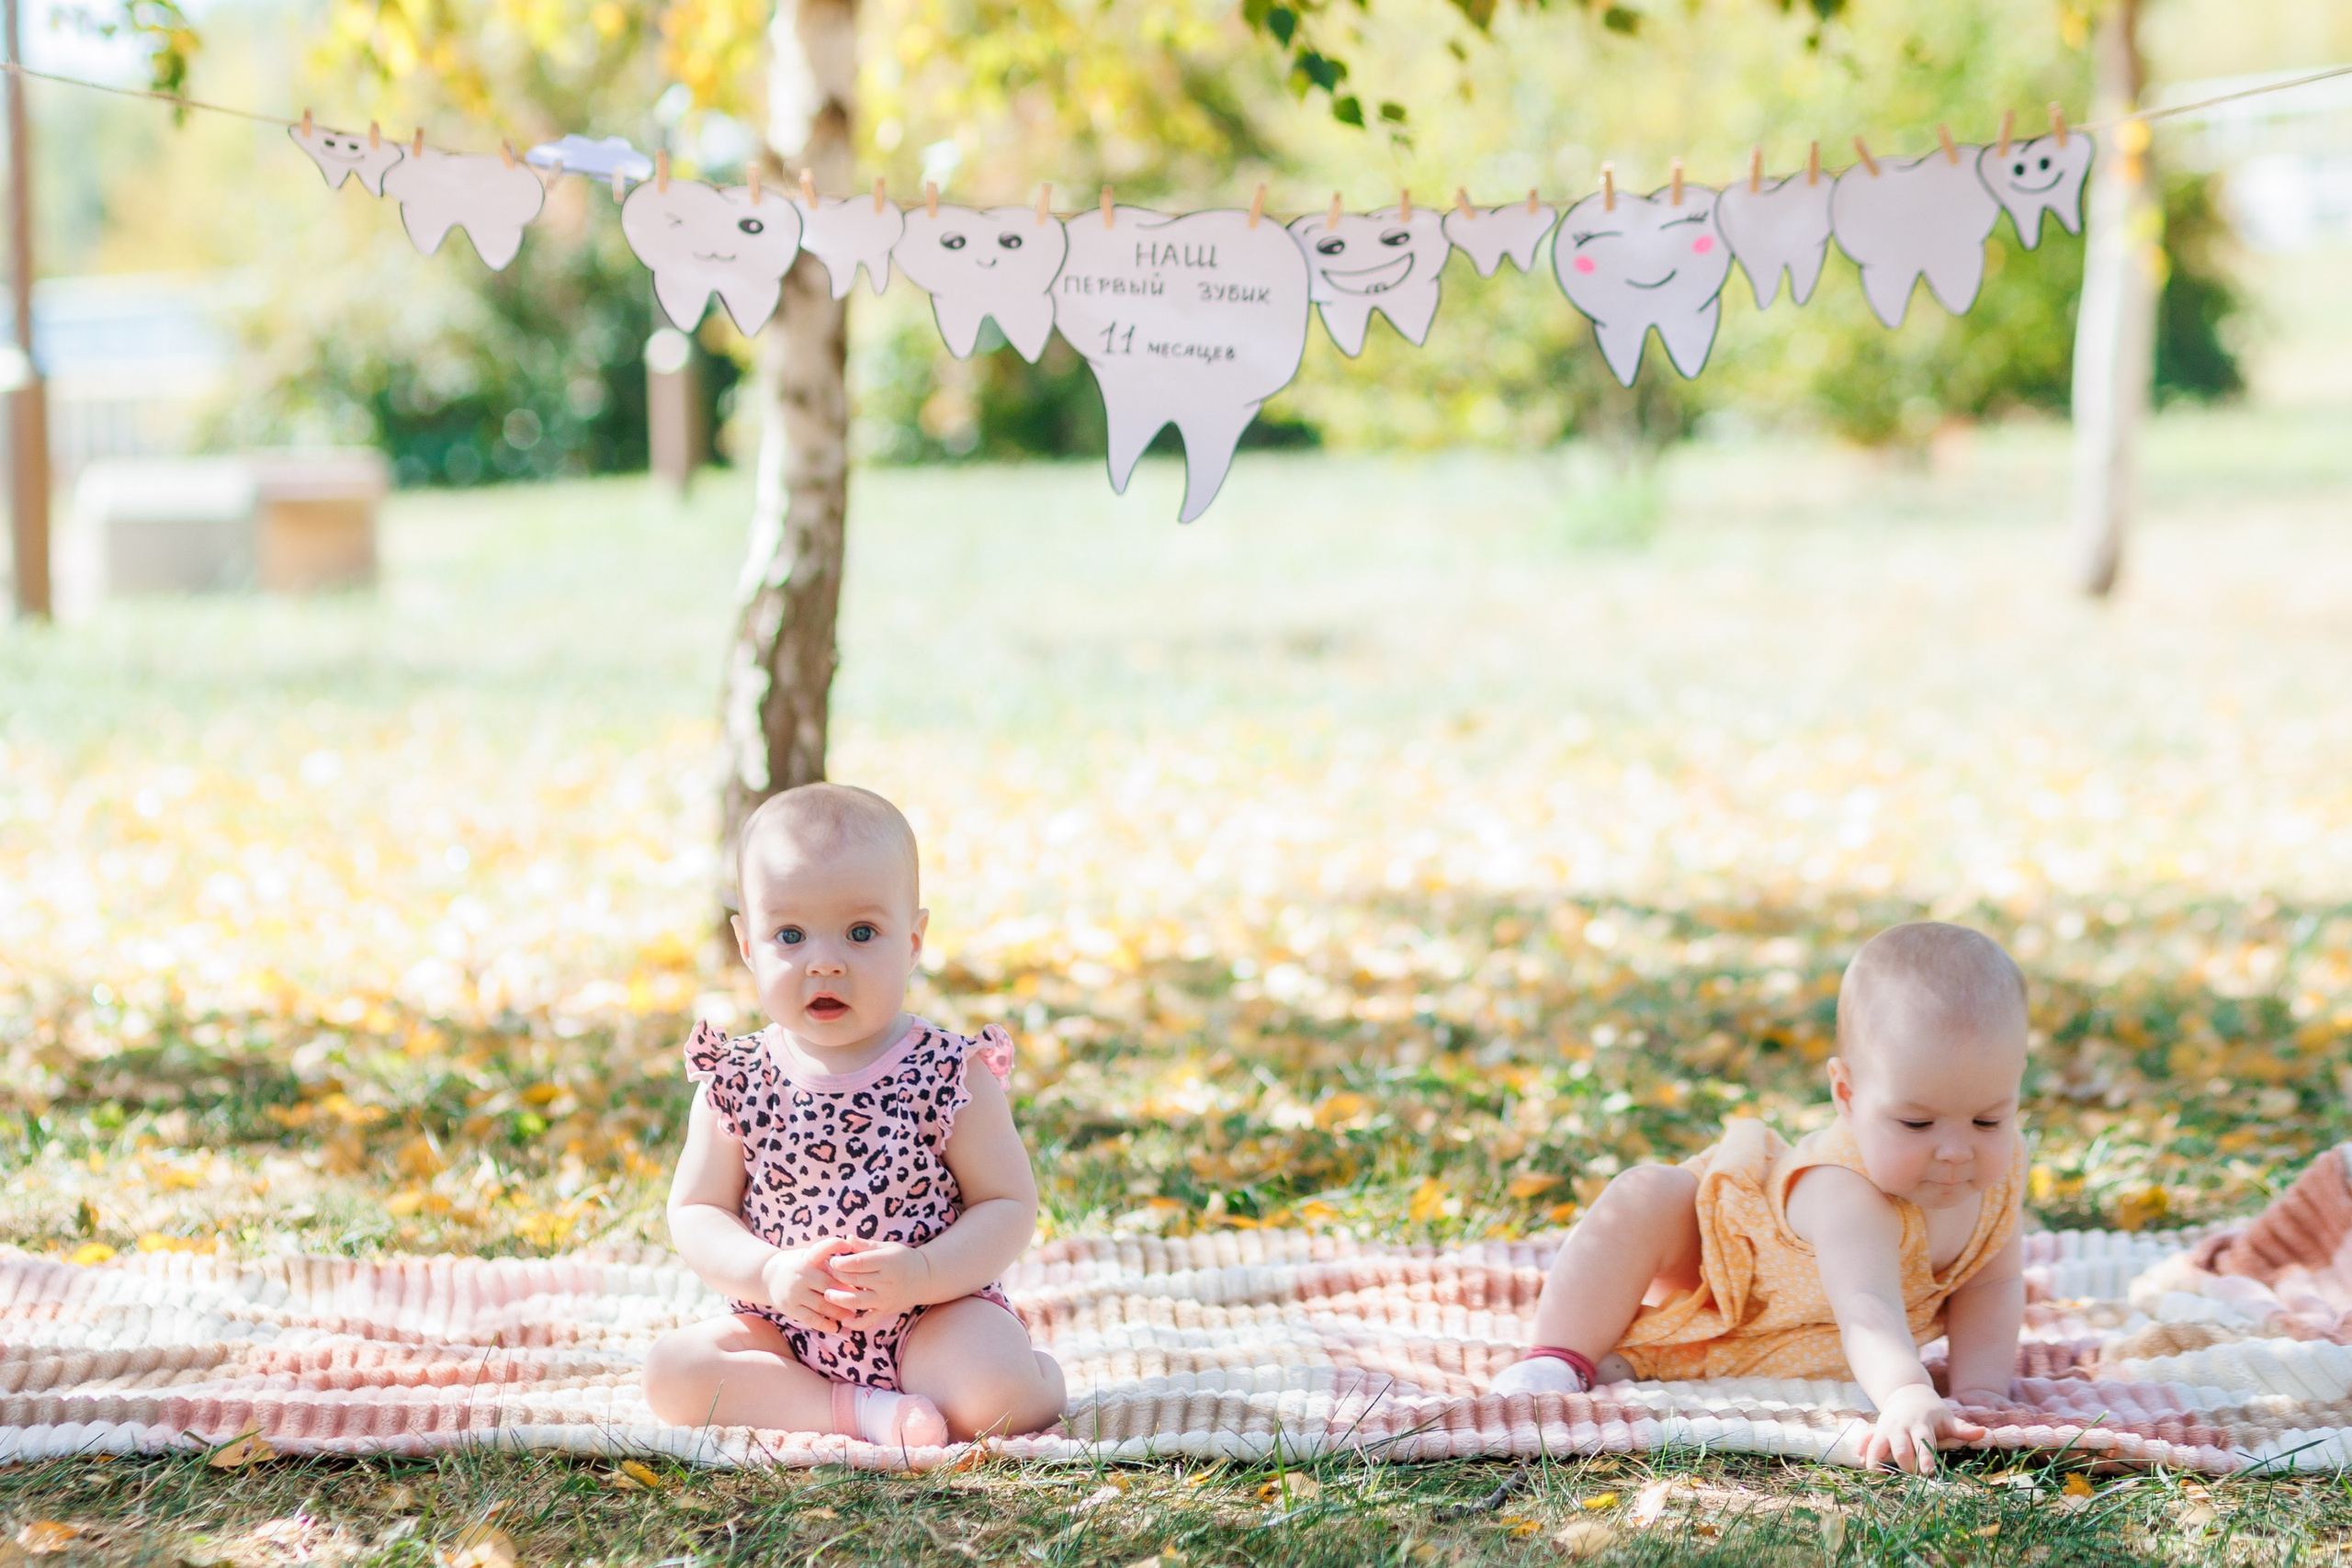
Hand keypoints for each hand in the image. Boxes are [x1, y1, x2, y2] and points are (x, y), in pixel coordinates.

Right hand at [760, 1237, 854, 1333]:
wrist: (767, 1277)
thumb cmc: (798, 1265)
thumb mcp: (808, 1256)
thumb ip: (828, 1259)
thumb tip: (856, 1260)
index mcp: (806, 1259)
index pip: (820, 1249)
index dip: (834, 1245)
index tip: (847, 1245)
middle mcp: (800, 1275)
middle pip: (828, 1284)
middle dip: (846, 1291)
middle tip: (863, 1297)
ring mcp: (794, 1293)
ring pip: (822, 1304)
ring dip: (839, 1311)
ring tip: (853, 1315)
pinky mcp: (790, 1308)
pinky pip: (810, 1318)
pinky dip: (824, 1324)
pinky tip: (836, 1327)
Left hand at [823, 1240, 931, 1326]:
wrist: (925, 1278)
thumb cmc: (903, 1258)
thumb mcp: (886, 1247)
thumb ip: (865, 1245)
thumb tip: (846, 1238)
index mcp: (886, 1262)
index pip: (858, 1263)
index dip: (841, 1263)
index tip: (830, 1261)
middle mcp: (886, 1281)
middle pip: (855, 1280)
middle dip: (836, 1277)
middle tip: (824, 1274)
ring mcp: (886, 1299)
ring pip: (857, 1302)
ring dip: (840, 1299)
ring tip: (827, 1295)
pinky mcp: (886, 1311)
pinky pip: (868, 1321)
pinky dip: (855, 1323)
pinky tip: (844, 1320)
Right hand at [1863, 1383, 1987, 1474]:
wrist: (1906, 1392)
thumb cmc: (1931, 1411)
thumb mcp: (1947, 1417)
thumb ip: (1964, 1428)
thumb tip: (1984, 1433)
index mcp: (1920, 1424)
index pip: (1923, 1441)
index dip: (1925, 1456)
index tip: (1928, 1471)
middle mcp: (1900, 1427)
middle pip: (1900, 1448)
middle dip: (1905, 1465)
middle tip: (1914, 1479)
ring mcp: (1885, 1429)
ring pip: (1877, 1446)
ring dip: (1877, 1462)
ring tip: (1880, 1478)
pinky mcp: (1876, 1431)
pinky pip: (1866, 1441)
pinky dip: (1862, 1451)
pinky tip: (1860, 1461)